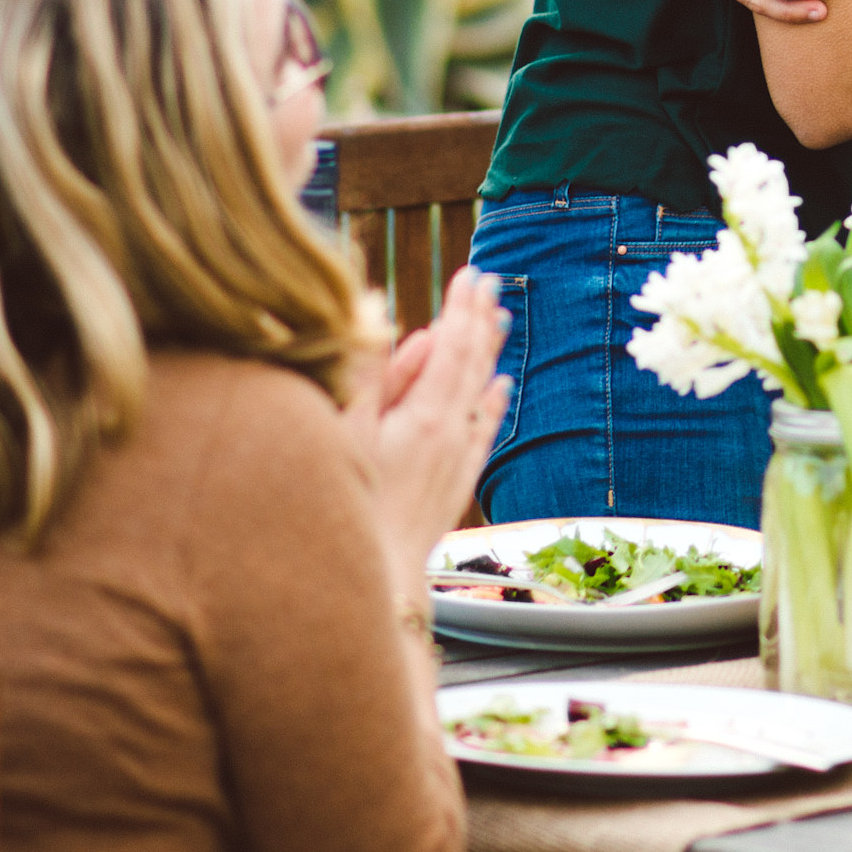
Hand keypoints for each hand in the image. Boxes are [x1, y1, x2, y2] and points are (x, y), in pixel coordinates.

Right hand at [345, 270, 509, 611]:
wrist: (378, 578)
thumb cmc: (351, 505)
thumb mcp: (349, 434)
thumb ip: (375, 377)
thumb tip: (396, 322)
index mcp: (426, 416)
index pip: (451, 347)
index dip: (460, 307)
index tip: (470, 272)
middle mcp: (452, 433)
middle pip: (473, 363)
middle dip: (479, 318)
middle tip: (490, 280)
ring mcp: (457, 458)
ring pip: (482, 392)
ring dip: (489, 352)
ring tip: (500, 318)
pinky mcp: (457, 482)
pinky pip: (484, 430)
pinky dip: (494, 402)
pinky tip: (502, 385)